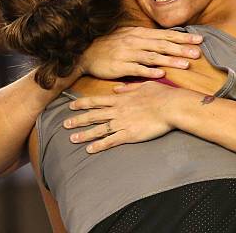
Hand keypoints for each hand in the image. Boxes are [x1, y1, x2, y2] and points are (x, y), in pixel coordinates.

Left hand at [63, 81, 185, 151]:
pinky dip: (99, 145)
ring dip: (84, 134)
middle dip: (78, 120)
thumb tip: (117, 89)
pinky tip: (90, 149)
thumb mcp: (144, 85)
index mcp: (121, 98)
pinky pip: (111, 141)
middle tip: (64, 124)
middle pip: (93, 115)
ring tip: (72, 138)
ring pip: (99, 129)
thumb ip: (129, 87)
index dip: (83, 103)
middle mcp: (118, 110)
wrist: (171, 106)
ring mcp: (122, 123)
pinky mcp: (129, 134)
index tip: (71, 105)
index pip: (97, 100)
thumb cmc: (162, 95)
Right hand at [78, 27, 202, 78]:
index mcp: (139, 33)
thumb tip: (167, 39)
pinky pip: (137, 69)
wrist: (87, 54)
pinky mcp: (120, 66)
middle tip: (198, 52)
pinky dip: (149, 70)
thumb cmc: (111, 46)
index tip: (199, 39)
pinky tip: (162, 73)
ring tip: (185, 64)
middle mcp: (135, 41)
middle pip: (162, 44)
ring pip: (152, 56)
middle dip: (181, 48)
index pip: (165, 34)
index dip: (182, 37)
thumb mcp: (129, 36)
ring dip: (170, 60)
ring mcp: (127, 53)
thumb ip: (147, 38)